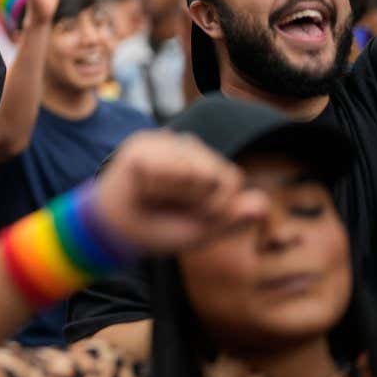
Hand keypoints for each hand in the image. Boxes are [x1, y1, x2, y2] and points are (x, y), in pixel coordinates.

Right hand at [94, 130, 268, 254]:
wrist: (113, 233)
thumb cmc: (155, 231)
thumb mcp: (200, 231)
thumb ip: (229, 218)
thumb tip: (263, 203)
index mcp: (204, 168)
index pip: (232, 179)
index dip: (217, 206)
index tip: (192, 218)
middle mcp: (186, 151)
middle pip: (219, 172)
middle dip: (200, 200)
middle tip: (170, 207)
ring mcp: (164, 144)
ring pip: (197, 168)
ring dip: (180, 194)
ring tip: (155, 196)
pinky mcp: (143, 144)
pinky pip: (170, 165)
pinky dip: (161, 185)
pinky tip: (144, 187)